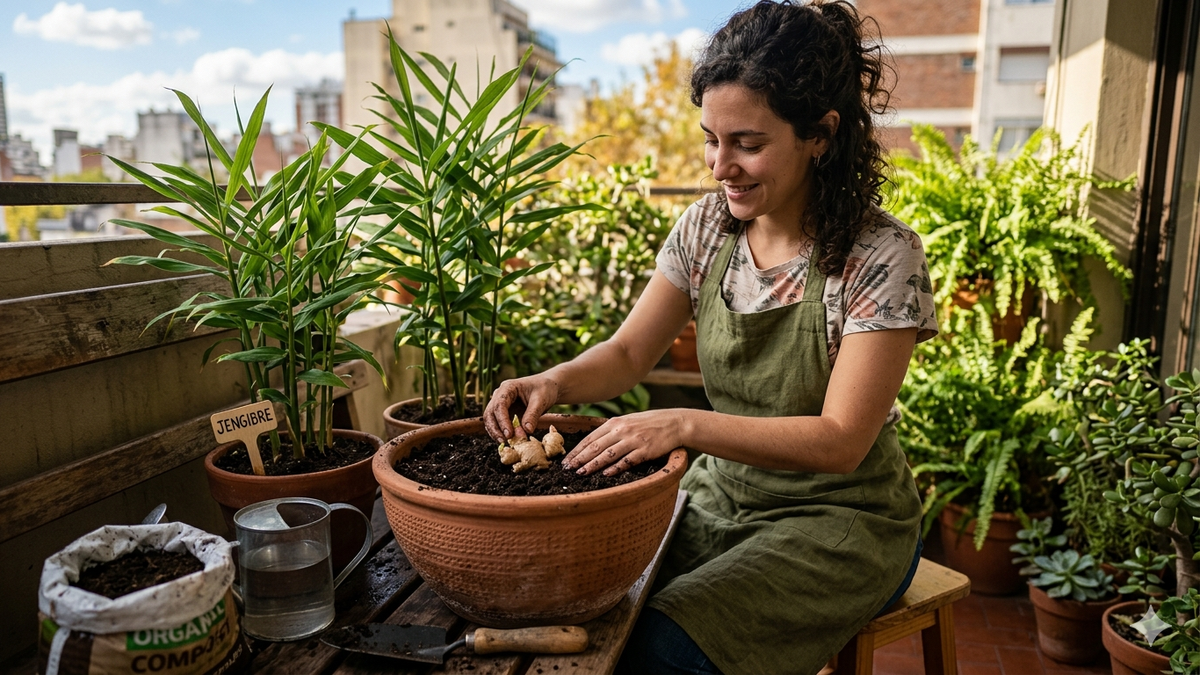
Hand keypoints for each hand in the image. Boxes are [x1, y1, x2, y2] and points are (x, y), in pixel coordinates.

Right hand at [484, 374, 560, 441]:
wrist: (548, 387)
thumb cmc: (544, 389)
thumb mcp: (541, 400)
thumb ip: (533, 414)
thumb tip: (527, 431)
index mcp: (508, 388)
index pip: (499, 404)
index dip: (502, 420)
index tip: (509, 434)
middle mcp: (500, 395)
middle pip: (490, 413)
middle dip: (495, 429)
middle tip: (504, 441)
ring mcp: (501, 404)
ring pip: (491, 420)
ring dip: (496, 432)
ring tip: (507, 443)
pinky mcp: (505, 413)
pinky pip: (498, 424)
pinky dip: (501, 433)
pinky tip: (509, 440)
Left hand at [563, 410, 684, 476]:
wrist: (675, 423)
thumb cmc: (650, 423)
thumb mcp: (628, 421)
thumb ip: (612, 430)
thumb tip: (594, 441)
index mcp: (616, 423)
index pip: (590, 437)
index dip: (577, 450)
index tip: (566, 460)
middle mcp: (622, 430)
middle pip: (595, 446)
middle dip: (579, 459)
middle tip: (567, 469)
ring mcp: (633, 440)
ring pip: (608, 454)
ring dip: (593, 465)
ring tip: (581, 473)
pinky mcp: (645, 450)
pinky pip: (627, 461)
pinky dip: (615, 468)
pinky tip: (605, 474)